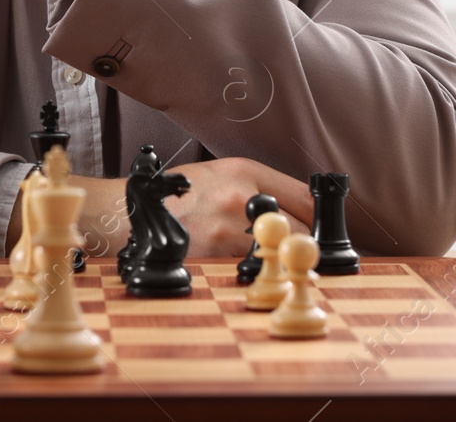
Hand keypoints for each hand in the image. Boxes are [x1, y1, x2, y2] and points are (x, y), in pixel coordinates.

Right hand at [6, 158, 312, 260]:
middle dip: (308, 248)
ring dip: (286, 268)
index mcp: (244, 170)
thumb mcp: (213, 175)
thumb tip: (295, 211)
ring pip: (279, 255)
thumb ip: (253, 189)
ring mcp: (228, 230)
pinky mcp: (214, 259)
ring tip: (292, 276)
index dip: (325, 218)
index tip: (332, 232)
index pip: (308, 195)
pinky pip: (251, 274)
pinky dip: (257, 282)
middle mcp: (241, 196)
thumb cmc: (169, 197)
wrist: (123, 216)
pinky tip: (258, 285)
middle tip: (313, 261)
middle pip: (301, 228)